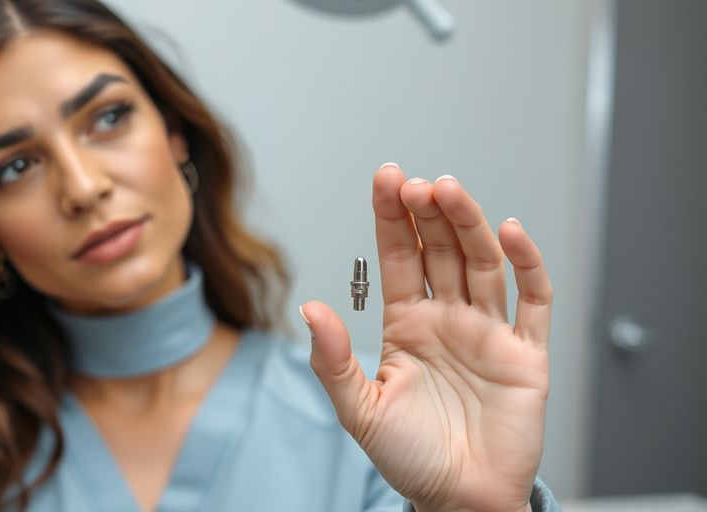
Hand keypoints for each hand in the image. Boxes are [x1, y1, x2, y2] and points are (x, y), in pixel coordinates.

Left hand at [301, 164, 551, 511]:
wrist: (458, 500)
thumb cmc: (409, 456)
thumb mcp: (359, 410)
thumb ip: (334, 360)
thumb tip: (310, 309)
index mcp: (407, 324)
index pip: (400, 257)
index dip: (392, 218)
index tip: (386, 178)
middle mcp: (448, 319)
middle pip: (441, 250)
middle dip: (429, 214)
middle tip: (417, 184)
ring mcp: (488, 332)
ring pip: (483, 263)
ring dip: (469, 225)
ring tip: (450, 192)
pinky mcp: (527, 354)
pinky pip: (532, 301)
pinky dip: (527, 265)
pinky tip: (511, 232)